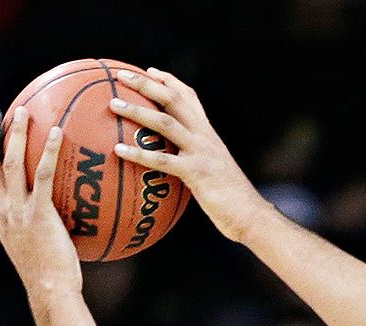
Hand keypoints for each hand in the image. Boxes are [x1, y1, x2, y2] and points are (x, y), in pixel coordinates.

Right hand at [0, 105, 81, 299]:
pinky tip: (57, 133)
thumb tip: (61, 224)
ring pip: (12, 162)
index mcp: (0, 220)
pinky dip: (47, 151)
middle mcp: (3, 212)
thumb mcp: (39, 254)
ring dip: (17, 133)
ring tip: (25, 111)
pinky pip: (42, 174)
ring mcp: (18, 211)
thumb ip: (41, 233)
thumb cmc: (52, 282)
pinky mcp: (37, 213)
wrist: (50, 292)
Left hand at [108, 68, 268, 243]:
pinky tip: (119, 150)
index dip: (169, 81)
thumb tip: (178, 168)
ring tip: (113, 105)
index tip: (150, 71)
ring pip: (164, 122)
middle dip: (146, 83)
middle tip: (120, 76)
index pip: (189, 97)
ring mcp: (200, 153)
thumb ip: (198, 162)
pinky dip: (139, 153)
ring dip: (137, 110)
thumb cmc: (232, 202)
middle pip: (173, 99)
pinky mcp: (196, 173)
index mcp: (209, 134)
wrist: (251, 215)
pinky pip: (162, 160)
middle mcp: (204, 137)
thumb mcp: (216, 173)